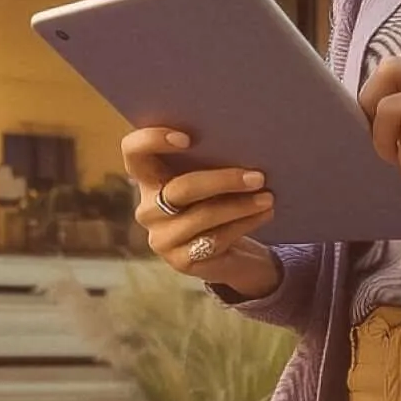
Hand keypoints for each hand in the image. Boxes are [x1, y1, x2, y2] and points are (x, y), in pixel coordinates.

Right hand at [120, 127, 280, 293]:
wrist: (227, 253)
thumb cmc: (217, 203)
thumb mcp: (209, 180)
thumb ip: (210, 161)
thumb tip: (244, 143)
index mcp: (148, 179)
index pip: (133, 152)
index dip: (152, 140)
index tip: (188, 138)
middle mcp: (147, 209)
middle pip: (181, 188)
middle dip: (222, 180)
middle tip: (257, 176)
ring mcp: (161, 238)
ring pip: (202, 216)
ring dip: (240, 205)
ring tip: (267, 197)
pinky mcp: (180, 261)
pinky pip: (215, 239)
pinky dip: (243, 224)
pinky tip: (264, 213)